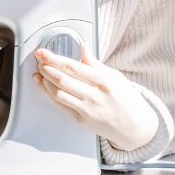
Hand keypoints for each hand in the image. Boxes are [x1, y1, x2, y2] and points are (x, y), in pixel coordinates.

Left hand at [34, 45, 158, 151]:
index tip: (44, 53)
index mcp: (104, 81)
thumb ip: (95, 63)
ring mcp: (87, 109)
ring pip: (58, 93)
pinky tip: (44, 85)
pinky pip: (61, 105)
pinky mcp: (81, 120)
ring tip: (40, 71)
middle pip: (62, 80)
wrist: (135, 127)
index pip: (73, 67)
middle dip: (46, 67)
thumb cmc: (127, 100)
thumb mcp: (116, 77)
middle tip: (39, 59)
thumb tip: (83, 47)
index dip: (54, 59)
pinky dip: (49, 94)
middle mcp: (94, 96)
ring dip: (45, 81)